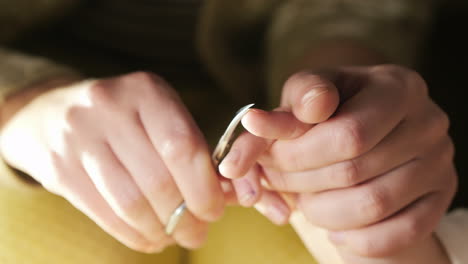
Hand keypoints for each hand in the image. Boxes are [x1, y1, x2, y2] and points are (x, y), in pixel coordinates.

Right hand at [0, 72, 224, 251]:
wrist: (49, 113)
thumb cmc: (123, 118)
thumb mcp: (158, 115)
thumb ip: (191, 150)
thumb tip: (226, 196)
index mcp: (146, 90)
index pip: (183, 147)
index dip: (204, 188)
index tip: (214, 211)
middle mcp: (110, 108)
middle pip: (159, 180)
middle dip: (185, 217)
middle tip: (198, 234)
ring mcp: (79, 137)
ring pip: (131, 203)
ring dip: (161, 230)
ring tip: (175, 238)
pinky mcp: (60, 168)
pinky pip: (105, 214)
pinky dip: (133, 235)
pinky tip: (150, 239)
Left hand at [220, 65, 455, 261]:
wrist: (372, 138)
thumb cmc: (332, 114)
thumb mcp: (305, 102)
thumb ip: (281, 115)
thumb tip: (254, 123)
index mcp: (396, 86)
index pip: (348, 135)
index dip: (298, 155)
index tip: (270, 159)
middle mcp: (427, 122)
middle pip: (355, 171)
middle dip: (301, 182)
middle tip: (277, 182)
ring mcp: (438, 163)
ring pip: (371, 206)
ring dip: (321, 212)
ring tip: (304, 201)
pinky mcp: (439, 199)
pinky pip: (396, 234)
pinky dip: (355, 239)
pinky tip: (334, 229)